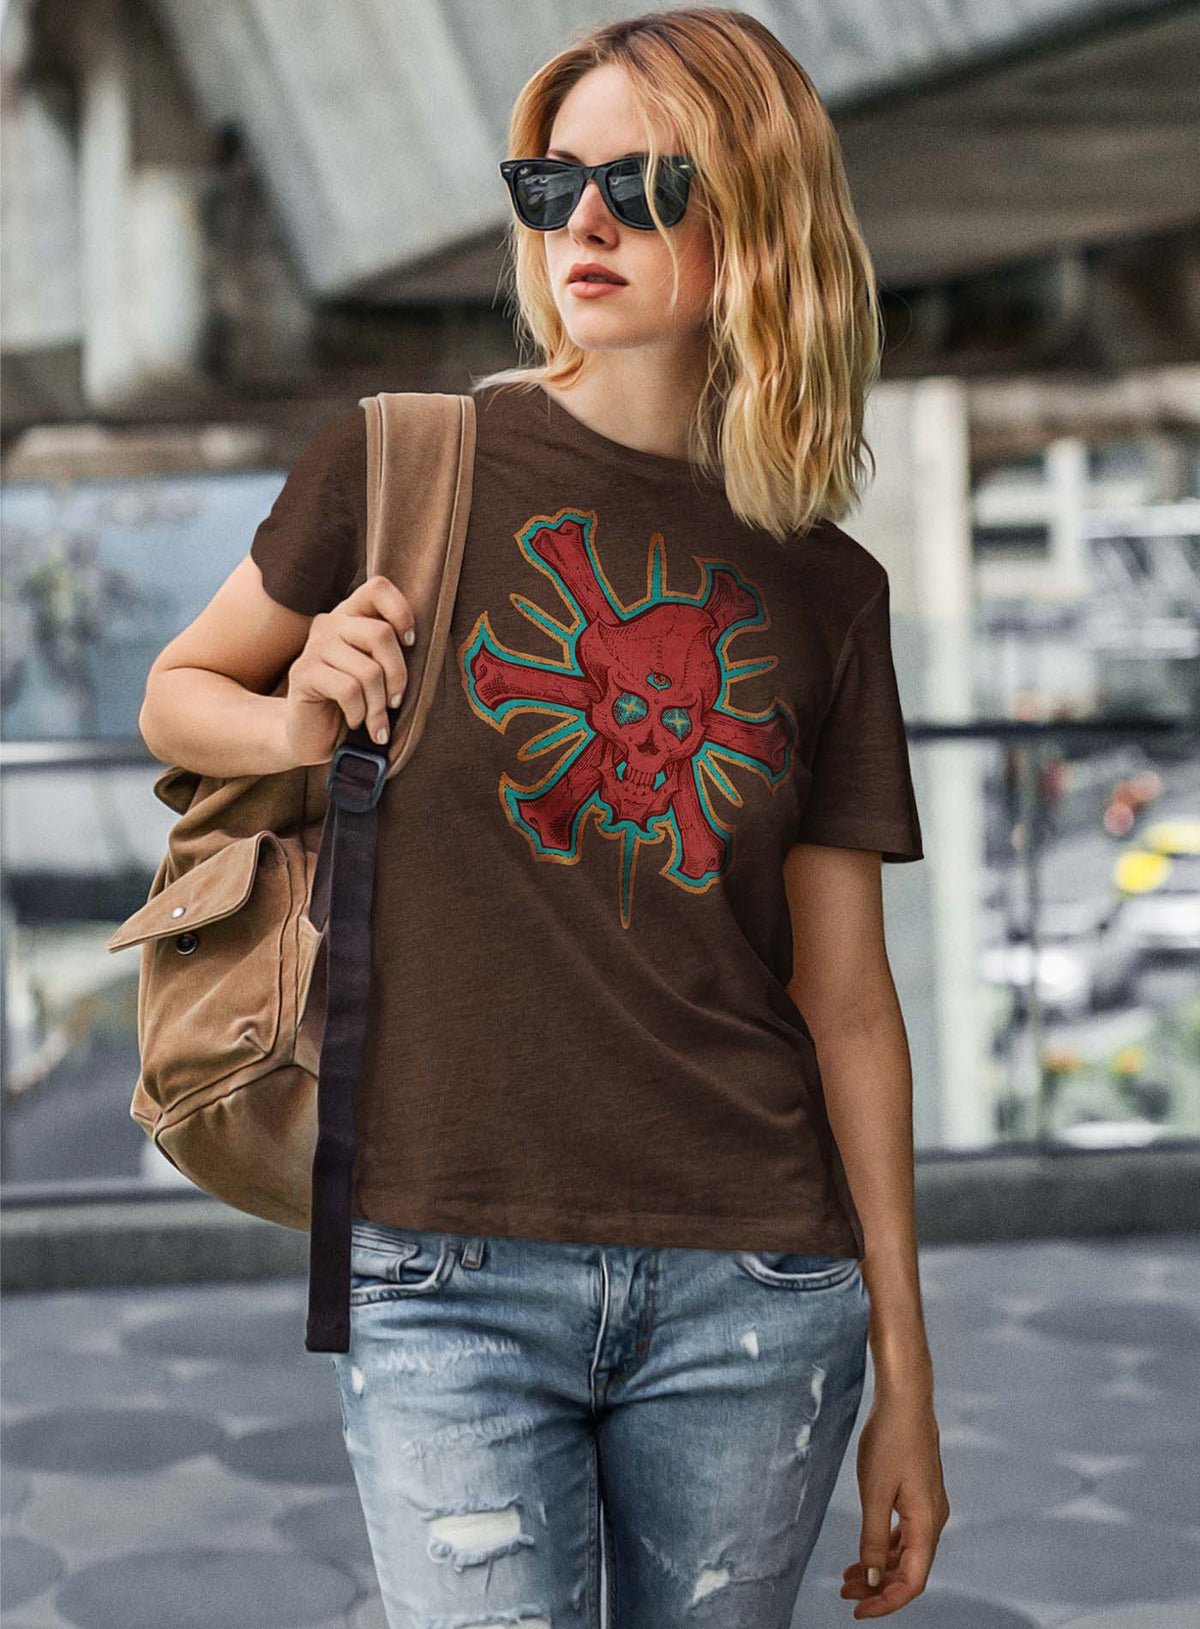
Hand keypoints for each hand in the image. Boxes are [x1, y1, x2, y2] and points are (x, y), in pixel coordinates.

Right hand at [282, 575, 415, 767]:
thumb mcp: (378, 673)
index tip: (410, 643)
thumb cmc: (356, 704)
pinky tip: (356, 722)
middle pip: (381, 634)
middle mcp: (331, 623)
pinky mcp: (302, 672)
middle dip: (397, 676)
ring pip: (368, 670)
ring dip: (379, 706)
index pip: (378, 588)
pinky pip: (348, 690)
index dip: (401, 612)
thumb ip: (393, 653)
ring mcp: (314, 646)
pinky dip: (360, 714)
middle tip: (396, 702)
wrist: (313, 736)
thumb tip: (425, 647)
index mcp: (352, 616)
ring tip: (376, 722)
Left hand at [841, 1389, 949, 1616]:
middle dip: (879, 1586)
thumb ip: (874, 1539)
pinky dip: (886, 1547)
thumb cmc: (889, 1441)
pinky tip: (867, 1550)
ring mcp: (929, 1506)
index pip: (912, 1581)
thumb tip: (874, 1578)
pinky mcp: (920, 1494)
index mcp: (927, 1524)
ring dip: (881, 1567)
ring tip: (849, 1576)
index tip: (859, 1610)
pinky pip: (906, 1533)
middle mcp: (934, 1519)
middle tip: (845, 1592)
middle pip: (910, 1570)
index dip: (887, 1601)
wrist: (905, 1400)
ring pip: (907, 1552)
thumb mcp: (875, 1493)